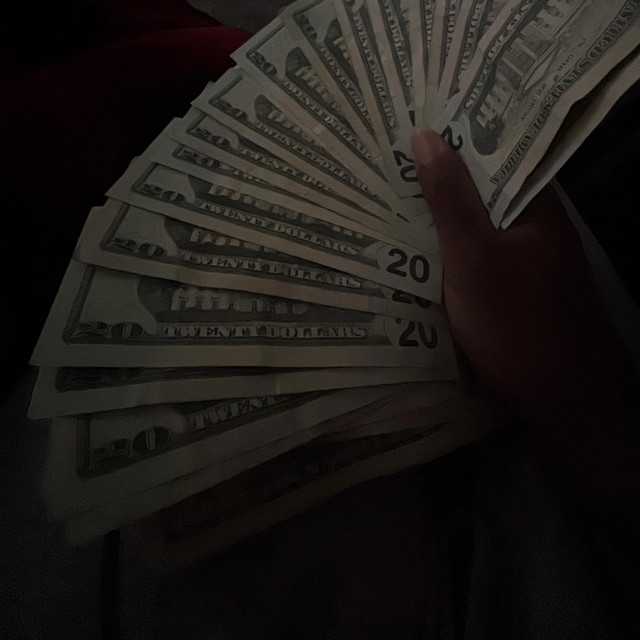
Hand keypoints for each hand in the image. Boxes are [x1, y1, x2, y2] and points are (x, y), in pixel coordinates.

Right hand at [411, 129, 637, 491]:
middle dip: (442, 179)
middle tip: (391, 165)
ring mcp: (530, 261)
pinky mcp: (518, 291)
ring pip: (480, 226)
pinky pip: (480, 257)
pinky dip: (452, 252)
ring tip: (395, 201)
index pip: (497, 153)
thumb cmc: (515, 323)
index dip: (457, 137)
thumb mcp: (473, 257)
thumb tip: (425, 136)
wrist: (558, 399)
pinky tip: (421, 253)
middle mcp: (539, 227)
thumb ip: (450, 199)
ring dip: (444, 218)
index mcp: (538, 206)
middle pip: (485, 190)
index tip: (414, 125)